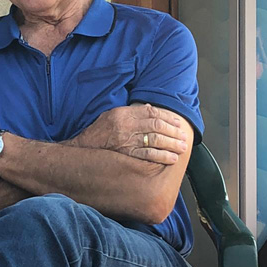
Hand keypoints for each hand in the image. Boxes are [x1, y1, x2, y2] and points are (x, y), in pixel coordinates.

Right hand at [68, 104, 187, 164]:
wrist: (82, 149)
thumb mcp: (111, 115)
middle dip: (173, 132)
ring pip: (155, 140)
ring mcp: (125, 141)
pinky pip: (148, 155)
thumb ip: (130, 112)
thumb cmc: (97, 133)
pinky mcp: (125, 155)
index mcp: (122, 114)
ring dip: (171, 144)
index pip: (151, 113)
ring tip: (181, 148)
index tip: (178, 123)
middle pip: (156, 126)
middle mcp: (125, 126)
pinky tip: (171, 158)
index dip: (168, 118)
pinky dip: (161, 157)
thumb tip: (149, 108)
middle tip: (184, 137)